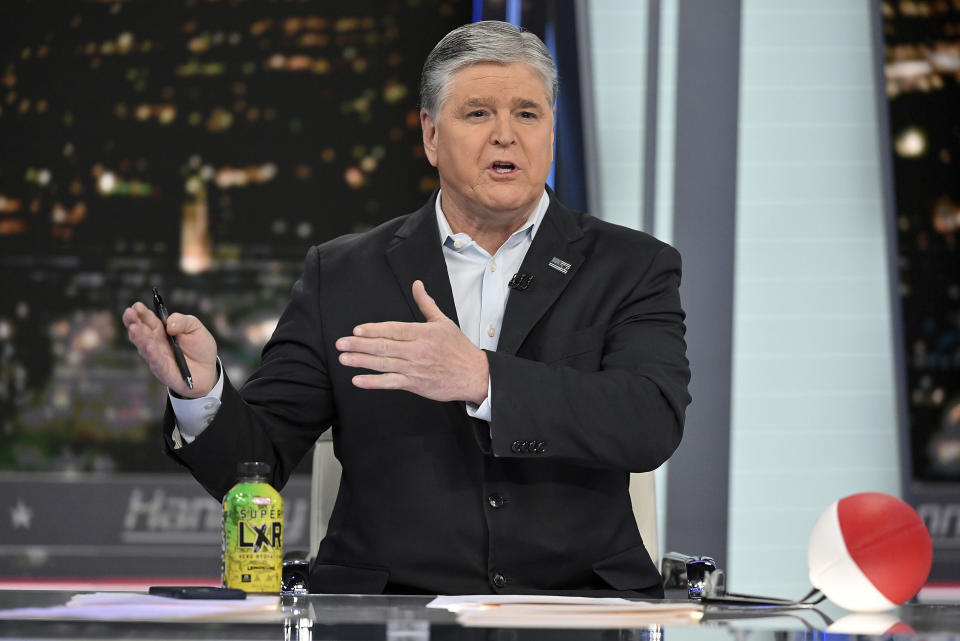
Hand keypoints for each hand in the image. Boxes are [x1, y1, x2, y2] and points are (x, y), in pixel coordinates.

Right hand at [121, 301, 218, 397]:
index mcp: (161, 330)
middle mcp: (155, 342)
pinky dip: (152, 354)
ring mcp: (157, 357)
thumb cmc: (199, 346)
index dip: (141, 312)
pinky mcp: (163, 371)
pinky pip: (157, 362)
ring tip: (133, 328)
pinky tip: (148, 346)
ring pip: (144, 346)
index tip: (137, 305)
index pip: (148, 319)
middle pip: (141, 331)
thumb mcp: (196, 327)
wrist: (208, 369)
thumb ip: (183, 321)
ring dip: (138, 337)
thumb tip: (169, 324)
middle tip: (128, 313)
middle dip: (133, 321)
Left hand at [335, 280, 488, 403]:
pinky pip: (391, 383)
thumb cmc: (458, 349)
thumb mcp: (443, 322)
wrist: (473, 374)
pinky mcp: (415, 384)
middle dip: (360, 345)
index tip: (357, 330)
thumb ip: (426, 304)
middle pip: (384, 346)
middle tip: (340, 343)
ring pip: (384, 364)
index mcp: (423, 333)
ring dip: (362, 361)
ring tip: (344, 358)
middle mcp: (417, 351)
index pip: (394, 329)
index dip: (374, 330)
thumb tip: (417, 285)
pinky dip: (374, 382)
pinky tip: (358, 380)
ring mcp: (415, 369)